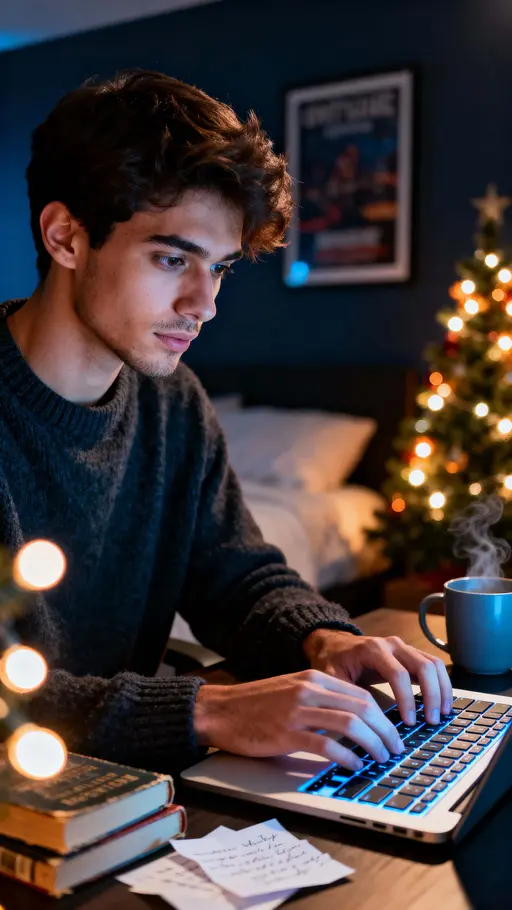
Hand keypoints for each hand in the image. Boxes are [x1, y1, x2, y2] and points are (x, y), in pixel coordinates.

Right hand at [193, 670, 404, 771]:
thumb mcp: (292, 693)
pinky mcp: (286, 733)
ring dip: (372, 744)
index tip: (394, 733)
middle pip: (363, 707)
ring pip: (350, 724)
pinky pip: (326, 744)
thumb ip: (321, 702)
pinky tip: (353, 765)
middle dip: (386, 731)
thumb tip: (355, 722)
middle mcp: (309, 690)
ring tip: (380, 759)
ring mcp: (297, 711)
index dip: (385, 716)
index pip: (361, 694)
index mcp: (313, 679)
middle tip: (395, 749)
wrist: (220, 710)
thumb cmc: (256, 705)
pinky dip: (346, 757)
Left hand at [302, 629, 452, 725]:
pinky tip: (442, 704)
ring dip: (442, 689)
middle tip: (432, 721)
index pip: (399, 674)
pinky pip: (433, 665)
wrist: (333, 644)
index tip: (410, 723)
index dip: (407, 700)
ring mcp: (403, 648)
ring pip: (433, 664)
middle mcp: (392, 645)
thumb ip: (344, 698)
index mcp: (373, 649)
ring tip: (442, 714)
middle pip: (423, 666)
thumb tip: (359, 727)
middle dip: (432, 695)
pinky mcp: (410, 654)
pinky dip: (442, 683)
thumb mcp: (330, 678)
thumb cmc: (332, 662)